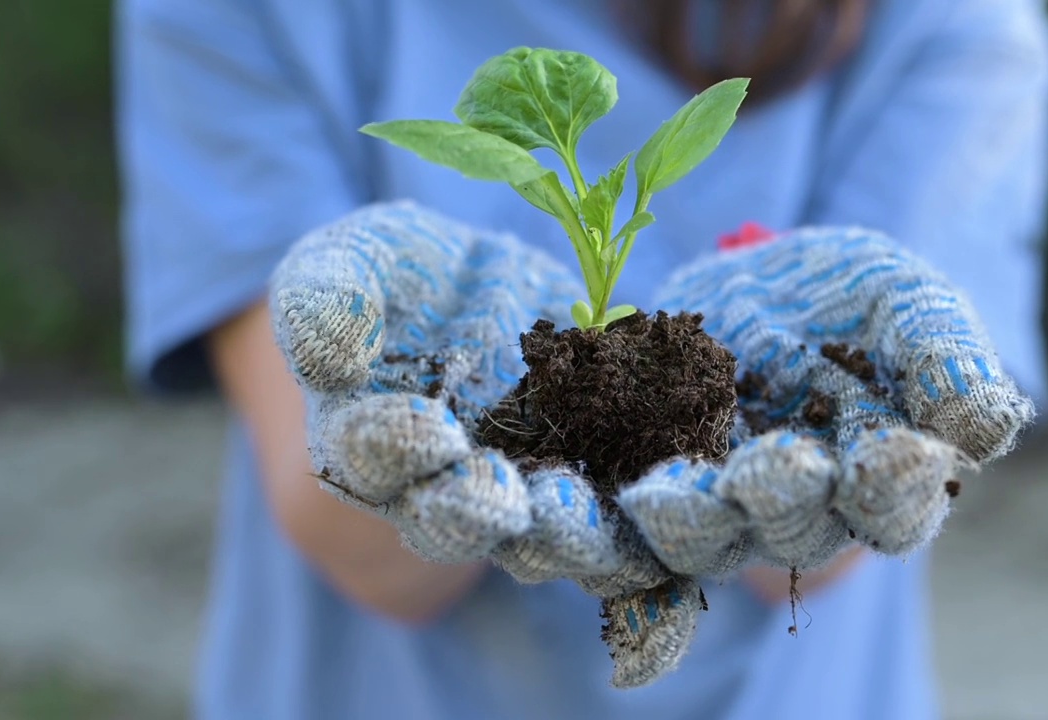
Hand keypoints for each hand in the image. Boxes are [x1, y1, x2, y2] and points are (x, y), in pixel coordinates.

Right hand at [269, 201, 694, 684]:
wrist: (482, 299)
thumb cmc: (399, 279)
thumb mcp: (351, 263)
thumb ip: (325, 299)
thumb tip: (325, 346)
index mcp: (380, 447)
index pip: (374, 462)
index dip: (396, 451)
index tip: (427, 430)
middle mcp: (458, 494)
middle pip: (469, 524)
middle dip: (489, 516)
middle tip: (514, 501)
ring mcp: (543, 499)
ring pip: (568, 539)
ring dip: (595, 533)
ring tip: (623, 505)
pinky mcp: (621, 480)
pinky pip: (650, 511)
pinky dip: (683, 512)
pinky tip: (722, 487)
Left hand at [619, 226, 1034, 577]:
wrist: (744, 280)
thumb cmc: (842, 294)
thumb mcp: (900, 297)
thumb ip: (943, 353)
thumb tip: (988, 422)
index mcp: (870, 482)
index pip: (891, 509)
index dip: (892, 488)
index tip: (889, 456)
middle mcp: (788, 515)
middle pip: (787, 530)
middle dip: (778, 501)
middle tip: (769, 471)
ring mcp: (704, 509)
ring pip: (692, 537)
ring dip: (677, 521)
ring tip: (658, 496)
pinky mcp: (628, 483)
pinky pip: (605, 519)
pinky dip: (582, 520)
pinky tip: (554, 501)